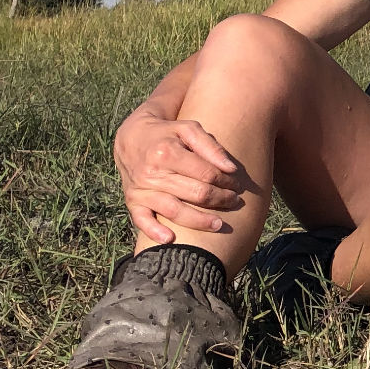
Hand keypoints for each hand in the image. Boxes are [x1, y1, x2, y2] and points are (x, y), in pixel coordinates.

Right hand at [114, 108, 245, 242]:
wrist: (132, 139)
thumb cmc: (168, 135)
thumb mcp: (188, 129)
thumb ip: (210, 146)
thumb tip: (230, 168)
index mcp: (167, 152)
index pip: (205, 173)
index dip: (226, 181)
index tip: (237, 184)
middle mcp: (151, 172)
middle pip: (194, 193)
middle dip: (219, 199)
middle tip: (235, 202)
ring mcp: (141, 189)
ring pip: (173, 210)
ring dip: (198, 220)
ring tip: (219, 225)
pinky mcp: (132, 201)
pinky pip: (141, 220)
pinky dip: (154, 231)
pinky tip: (170, 239)